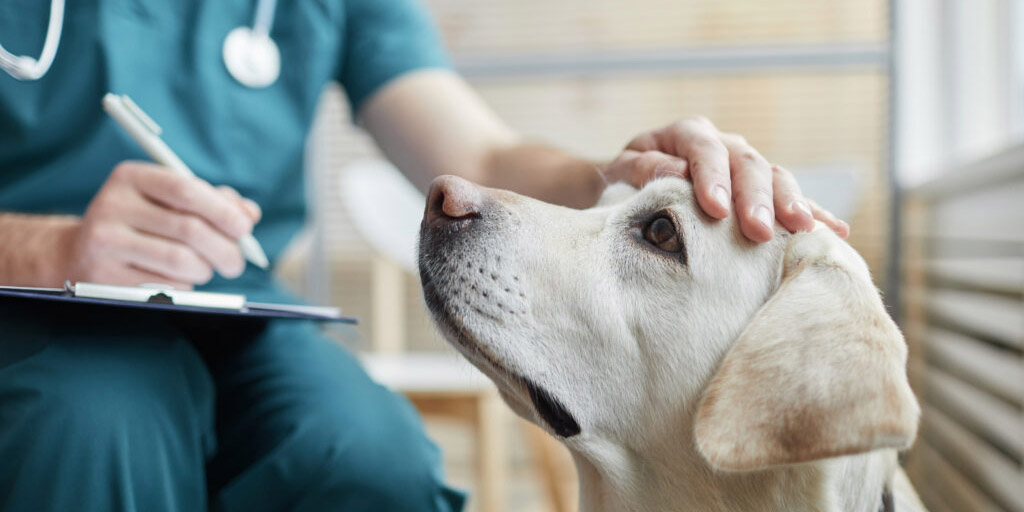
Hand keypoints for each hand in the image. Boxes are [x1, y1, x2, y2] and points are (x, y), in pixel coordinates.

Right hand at [60, 161, 261, 288]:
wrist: (80, 253)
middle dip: (225, 249)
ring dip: (205, 270)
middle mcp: (112, 205)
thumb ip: (212, 202)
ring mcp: (104, 242)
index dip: (222, 211)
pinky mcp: (103, 276)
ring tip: (205, 269)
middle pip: (189, 229)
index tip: (245, 229)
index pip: (186, 190)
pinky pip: (165, 286)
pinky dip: (184, 286)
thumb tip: (249, 214)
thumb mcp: (169, 201)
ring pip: (181, 261)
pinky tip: (178, 279)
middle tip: (236, 263)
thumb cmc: (142, 223)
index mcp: (131, 177)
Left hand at [604, 117, 848, 241]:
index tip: (715, 210)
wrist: (630, 189)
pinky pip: (792, 199)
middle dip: (756, 199)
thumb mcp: (621, 173)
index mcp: (687, 134)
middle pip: (748, 164)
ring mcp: (746, 167)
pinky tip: (836, 232)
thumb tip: (675, 173)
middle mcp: (724, 145)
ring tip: (803, 230)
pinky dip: (814, 214)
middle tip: (759, 231)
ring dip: (791, 204)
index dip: (712, 178)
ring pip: (776, 178)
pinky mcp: (761, 192)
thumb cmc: (623, 182)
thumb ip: (643, 170)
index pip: (704, 150)